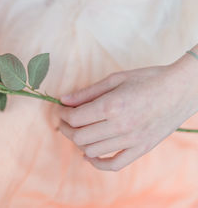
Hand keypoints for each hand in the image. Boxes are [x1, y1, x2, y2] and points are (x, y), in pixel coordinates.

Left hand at [56, 53, 197, 170]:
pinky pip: (114, 165)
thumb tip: (64, 100)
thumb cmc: (148, 79)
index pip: (75, 118)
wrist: (181, 89)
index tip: (61, 110)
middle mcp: (120, 126)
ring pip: (92, 151)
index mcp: (112, 106)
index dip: (63, 115)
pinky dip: (98, 163)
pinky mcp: (142, 149)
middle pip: (80, 137)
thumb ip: (87, 92)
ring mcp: (132, 140)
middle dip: (66, 129)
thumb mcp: (115, 79)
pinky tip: (90, 155)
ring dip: (79, 143)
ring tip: (78, 132)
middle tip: (65, 121)